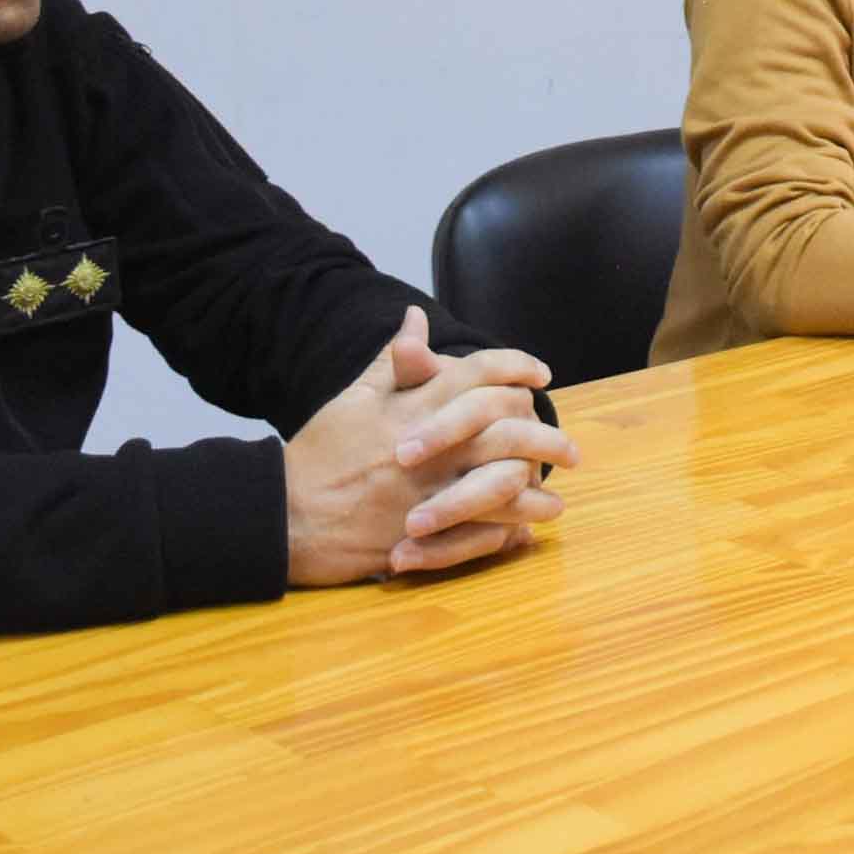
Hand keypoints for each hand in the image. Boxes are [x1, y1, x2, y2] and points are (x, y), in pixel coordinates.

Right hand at [282, 306, 577, 586]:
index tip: (541, 374)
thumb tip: (416, 317)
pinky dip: (511, 529)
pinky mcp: (425, 535)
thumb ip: (395, 360)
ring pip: (505, 485)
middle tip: (569, 448)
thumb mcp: (355, 397)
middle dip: (546, 436)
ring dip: (537, 490)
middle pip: (508, 430)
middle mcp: (431, 447)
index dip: (516, 367)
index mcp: (415, 407)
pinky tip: (527, 528)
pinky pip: (484, 530)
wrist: (284, 514)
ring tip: (556, 494)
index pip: (480, 373)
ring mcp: (430, 492)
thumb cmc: (320, 453)